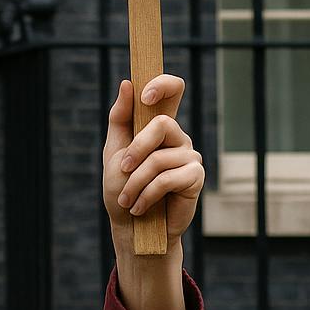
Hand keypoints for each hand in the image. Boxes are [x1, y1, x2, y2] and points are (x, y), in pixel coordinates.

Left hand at [101, 74, 203, 248]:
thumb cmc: (122, 187)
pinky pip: (167, 179)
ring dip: (135, 182)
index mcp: (158, 126)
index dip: (163, 85)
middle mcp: (178, 137)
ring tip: (127, 199)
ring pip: (158, 158)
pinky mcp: (195, 178)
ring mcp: (189, 156)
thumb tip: (127, 84)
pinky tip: (139, 206)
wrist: (131, 226)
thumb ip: (120, 118)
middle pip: (162, 124)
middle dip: (136, 149)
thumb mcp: (114, 151)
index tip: (145, 94)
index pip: (173, 91)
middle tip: (121, 170)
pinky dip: (146, 194)